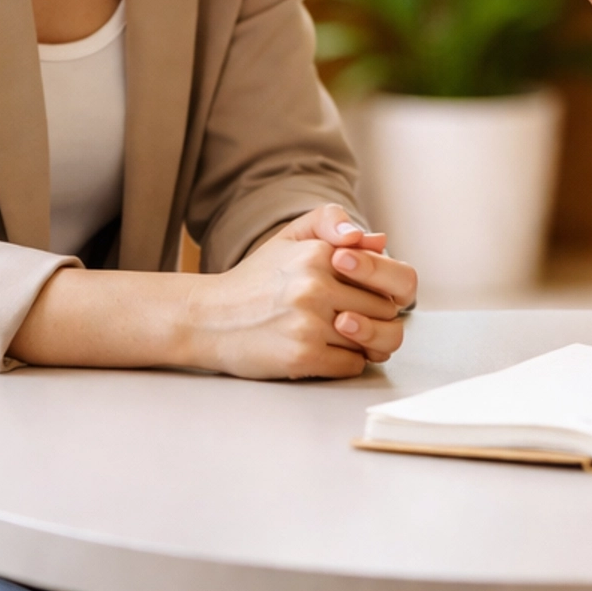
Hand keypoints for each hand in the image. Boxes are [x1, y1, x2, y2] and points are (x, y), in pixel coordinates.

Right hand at [184, 203, 416, 380]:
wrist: (208, 318)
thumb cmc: (254, 281)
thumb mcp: (289, 238)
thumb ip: (332, 225)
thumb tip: (380, 242)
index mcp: (318, 253)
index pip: (383, 275)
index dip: (381, 289)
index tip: (368, 296)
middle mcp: (315, 285)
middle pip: (383, 310)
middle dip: (376, 319)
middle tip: (358, 322)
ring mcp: (309, 322)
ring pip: (371, 339)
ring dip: (363, 344)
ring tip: (343, 339)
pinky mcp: (302, 356)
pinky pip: (353, 365)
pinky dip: (347, 363)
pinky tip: (328, 353)